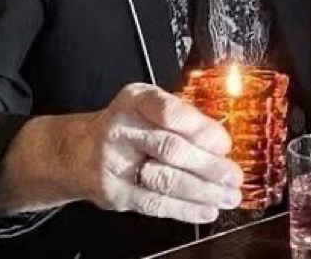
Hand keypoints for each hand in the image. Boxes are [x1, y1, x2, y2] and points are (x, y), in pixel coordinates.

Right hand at [73, 83, 242, 222]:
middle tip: (233, 176)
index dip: (201, 130)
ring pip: (165, 180)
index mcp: (136, 100)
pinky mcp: (114, 193)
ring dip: (202, 192)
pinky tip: (205, 209)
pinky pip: (154, 204)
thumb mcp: (149, 107)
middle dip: (208, 166)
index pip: (171, 112)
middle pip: (171, 149)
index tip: (224, 144)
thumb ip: (182, 118)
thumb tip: (221, 143)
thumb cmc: (126, 126)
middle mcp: (122, 128)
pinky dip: (184, 210)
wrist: (78, 151)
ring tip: (226, 196)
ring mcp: (115, 163)